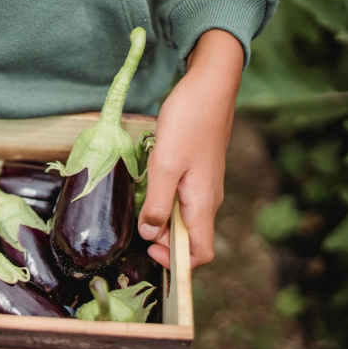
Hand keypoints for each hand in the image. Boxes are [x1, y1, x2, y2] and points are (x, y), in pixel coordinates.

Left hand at [138, 29, 243, 269]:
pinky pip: (182, 199)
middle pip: (189, 238)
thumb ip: (157, 203)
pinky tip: (149, 186)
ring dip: (161, 219)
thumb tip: (150, 234)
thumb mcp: (165, 165)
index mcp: (202, 204)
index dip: (177, 262)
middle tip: (137, 225)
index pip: (201, 254)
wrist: (210, 86)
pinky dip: (164, 202)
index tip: (150, 250)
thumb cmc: (189, 121)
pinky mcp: (197, 173)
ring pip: (183, 218)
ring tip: (140, 204)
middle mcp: (207, 200)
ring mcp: (204, 186)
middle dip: (163, 240)